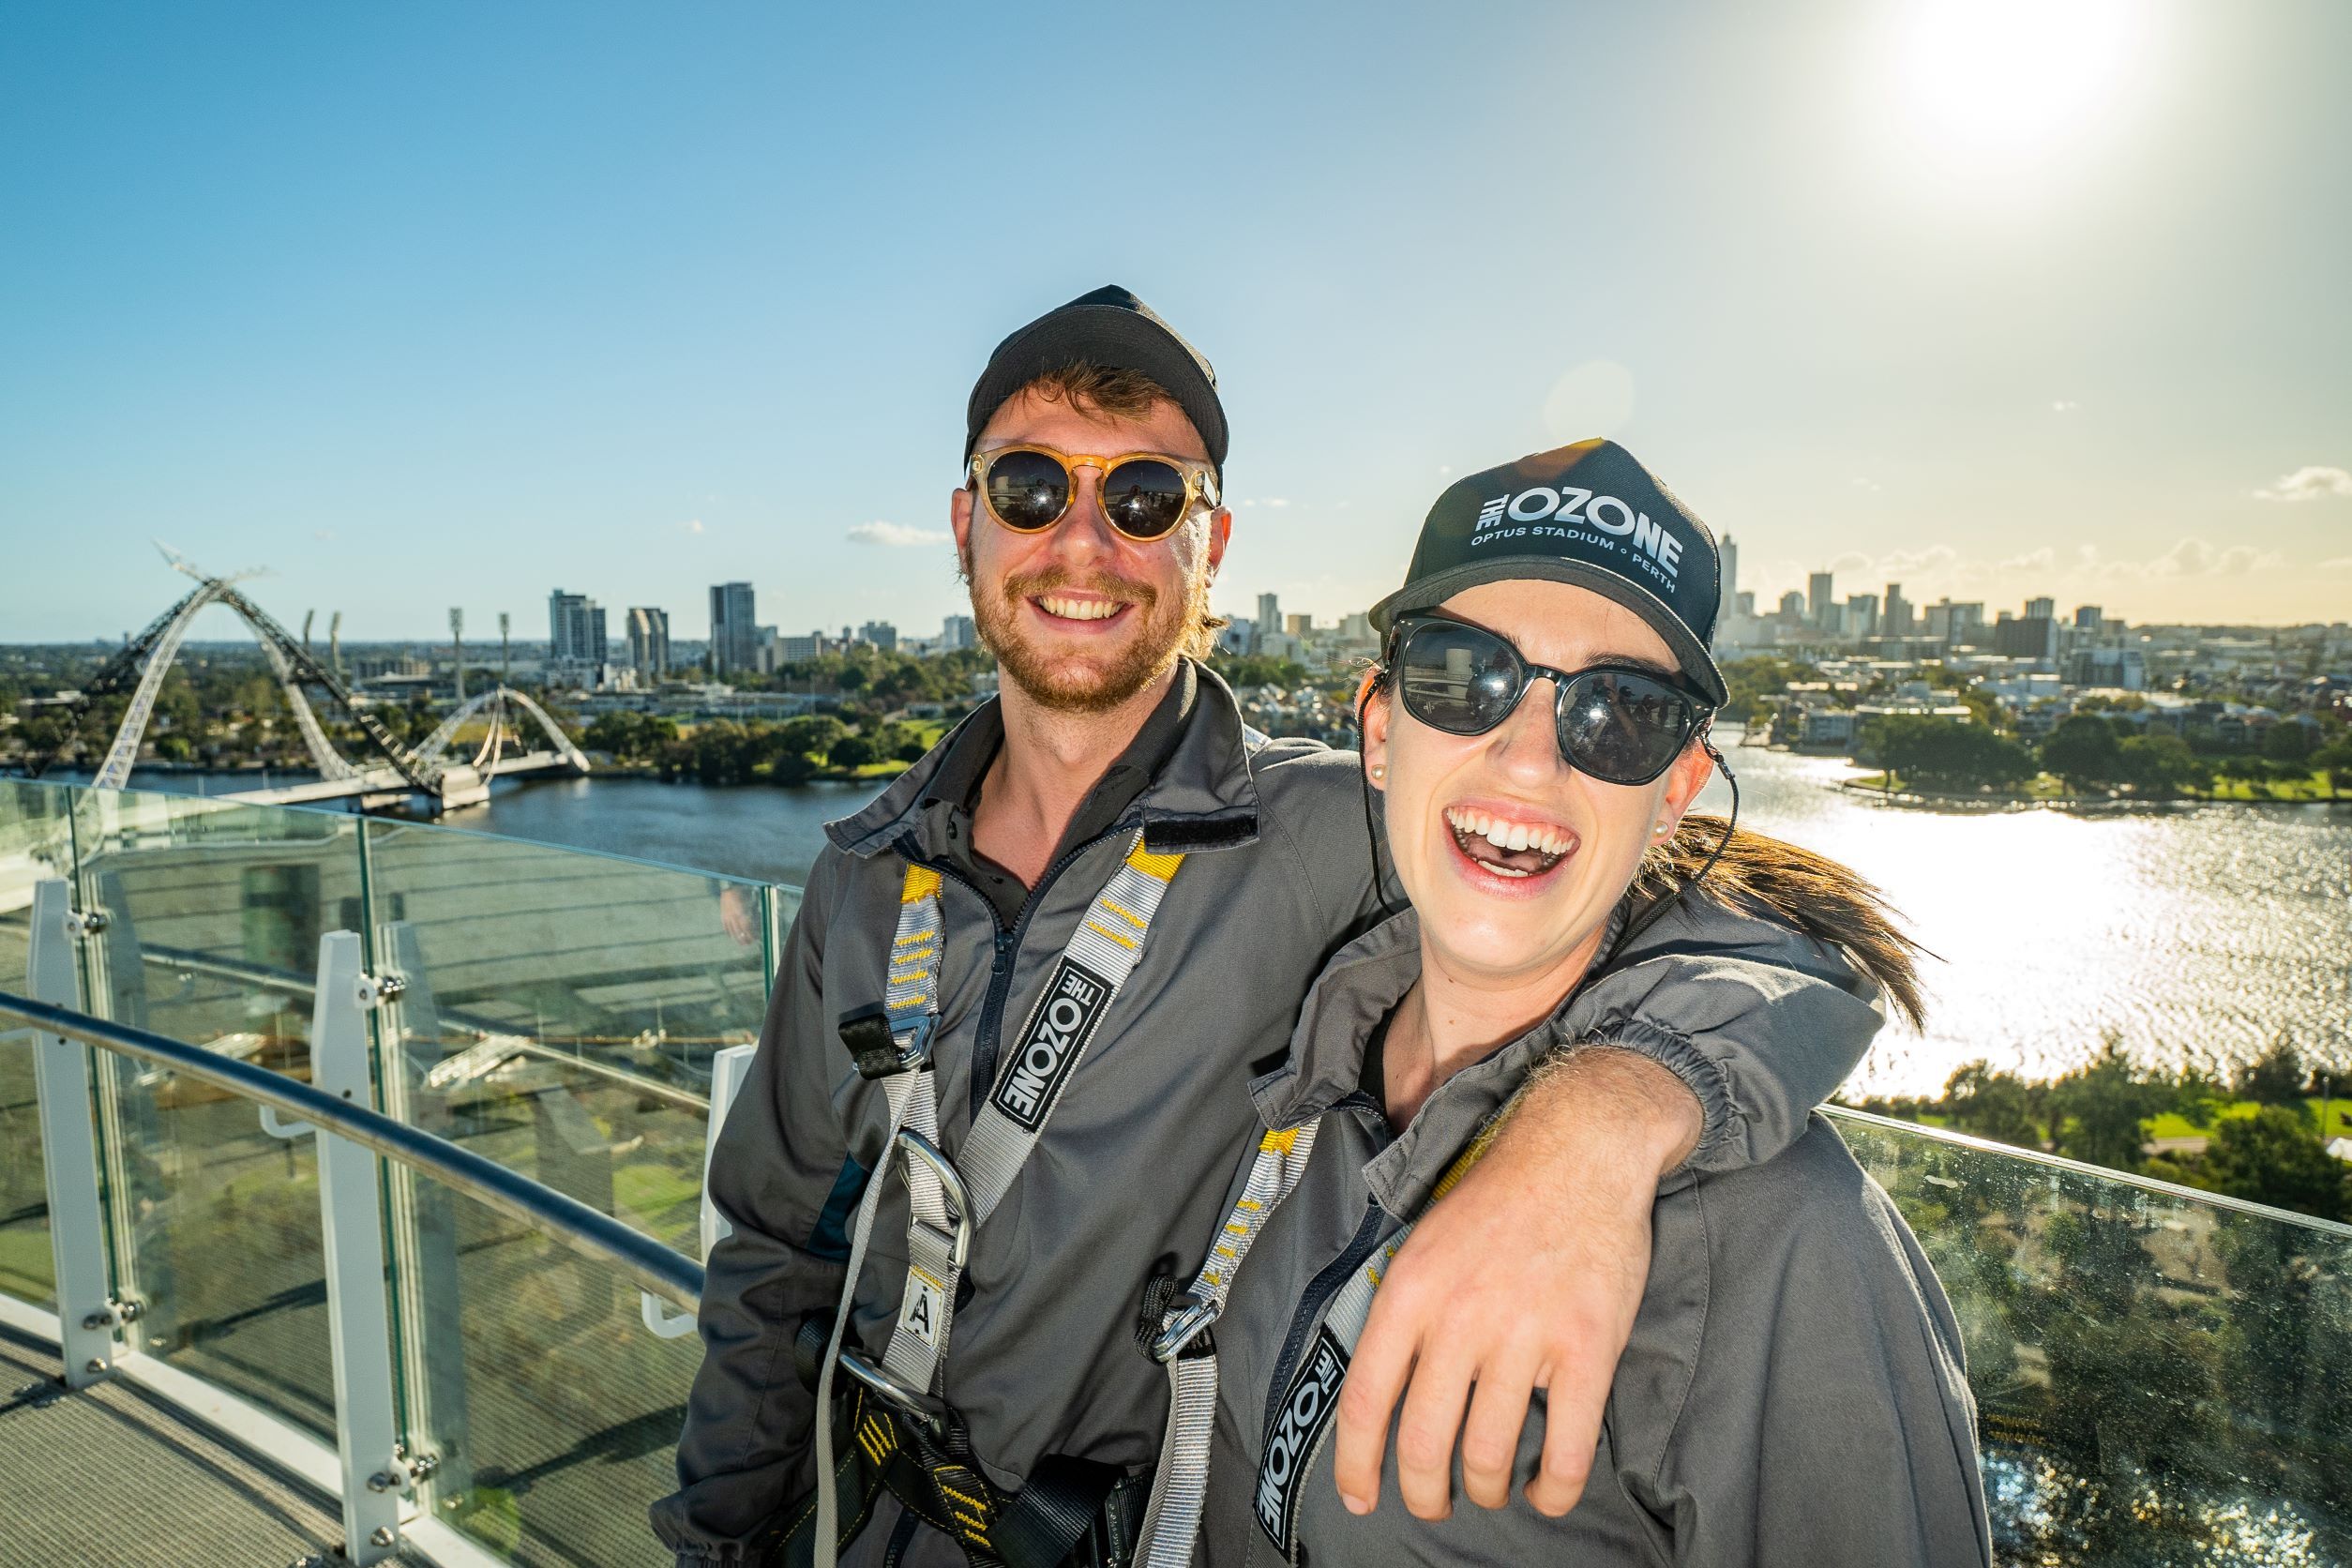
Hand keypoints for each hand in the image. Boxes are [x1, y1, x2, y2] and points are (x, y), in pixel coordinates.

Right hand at [719, 885, 757, 947]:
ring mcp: (727, 916)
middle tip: (748, 944)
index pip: (746, 928)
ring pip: (732, 930)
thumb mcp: (750, 901)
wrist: (728, 886)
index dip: (750, 934)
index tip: (754, 939)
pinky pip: (725, 926)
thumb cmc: (742, 892)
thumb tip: (757, 923)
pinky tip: (730, 936)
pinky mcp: (723, 915)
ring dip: (737, 938)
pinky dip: (728, 932)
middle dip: (744, 939)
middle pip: (739, 931)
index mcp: (741, 912)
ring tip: (741, 943)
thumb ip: (753, 912)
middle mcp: (734, 916)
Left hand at [1332, 1048, 1698, 1520]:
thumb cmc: (1499, 1195)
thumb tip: (1380, 1388)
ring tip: (1491, 1486)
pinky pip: (1566, 1450)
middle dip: (1423, 1492)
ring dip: (1487, 1488)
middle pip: (1424, 1443)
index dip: (1358, 1464)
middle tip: (1433, 1503)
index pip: (1366, 1401)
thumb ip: (1401, 1310)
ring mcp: (1526, 1334)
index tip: (1360, 1497)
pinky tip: (1545, 1490)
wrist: (1578, 1147)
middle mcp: (1460, 1317)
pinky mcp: (1587, 1347)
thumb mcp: (1423, 1241)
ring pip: (1490, 1455)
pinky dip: (1553, 1489)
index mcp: (1410, 1292)